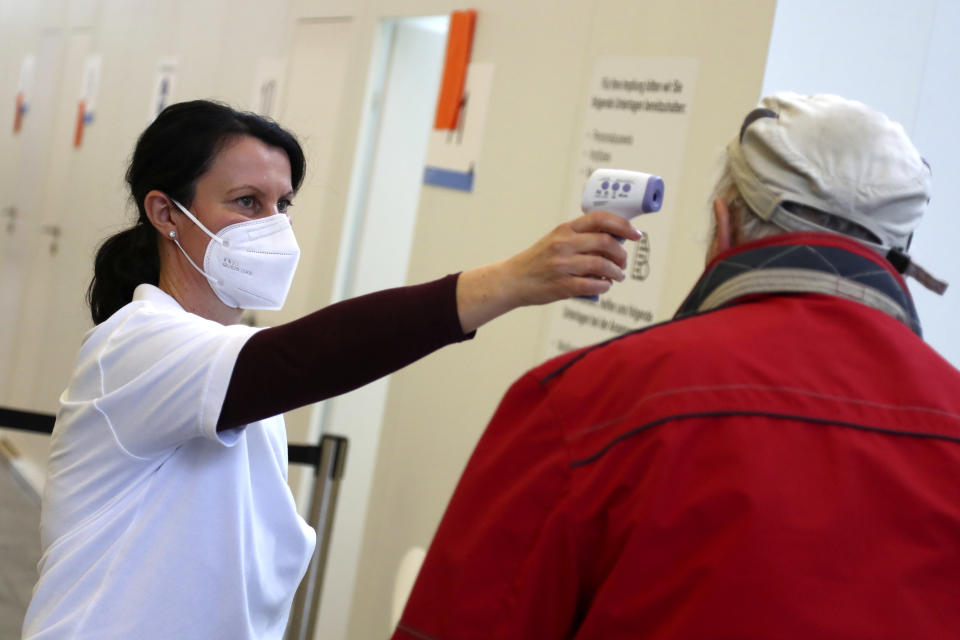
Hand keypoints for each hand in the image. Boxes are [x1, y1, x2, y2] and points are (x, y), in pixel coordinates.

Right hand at [456, 211, 641, 332]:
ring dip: (616, 272)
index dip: (623, 225)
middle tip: (623, 262)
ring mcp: (562, 265)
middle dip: (621, 254)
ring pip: (602, 265)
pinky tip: (605, 286)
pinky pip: (593, 285)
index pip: (600, 219)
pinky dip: (604, 286)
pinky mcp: (562, 285)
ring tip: (617, 276)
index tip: (635, 234)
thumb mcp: (557, 240)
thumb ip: (581, 238)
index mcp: (565, 229)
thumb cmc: (538, 261)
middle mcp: (564, 244)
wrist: (513, 280)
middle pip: (606, 242)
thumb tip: (615, 241)